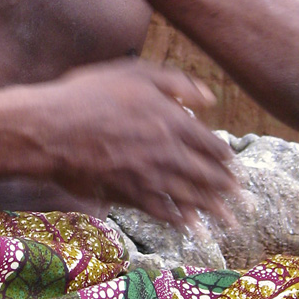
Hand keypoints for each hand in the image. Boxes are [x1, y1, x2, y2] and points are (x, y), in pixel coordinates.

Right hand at [45, 59, 239, 229]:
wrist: (50, 128)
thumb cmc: (88, 94)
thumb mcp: (134, 73)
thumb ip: (176, 83)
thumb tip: (210, 98)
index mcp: (173, 120)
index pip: (211, 144)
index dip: (227, 159)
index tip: (237, 169)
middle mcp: (167, 151)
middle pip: (207, 176)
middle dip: (230, 192)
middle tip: (248, 204)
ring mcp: (148, 175)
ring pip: (190, 197)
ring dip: (212, 212)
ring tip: (229, 224)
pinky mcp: (128, 193)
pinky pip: (161, 210)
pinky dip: (177, 219)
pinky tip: (187, 226)